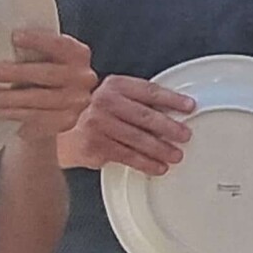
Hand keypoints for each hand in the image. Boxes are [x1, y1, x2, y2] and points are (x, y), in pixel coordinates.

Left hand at [0, 30, 98, 143]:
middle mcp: (84, 78)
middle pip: (48, 74)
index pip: (59, 45)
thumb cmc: (41, 73)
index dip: (38, 40)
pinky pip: (36, 118)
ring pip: (39, 100)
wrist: (53, 106)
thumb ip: (30, 51)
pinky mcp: (66, 122)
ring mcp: (77, 102)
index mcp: (78, 54)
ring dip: (7, 98)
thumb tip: (0, 43)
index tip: (14, 37)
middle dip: (17, 72)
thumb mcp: (41, 58)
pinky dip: (12, 114)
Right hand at [57, 75, 194, 175]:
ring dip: (160, 149)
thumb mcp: (115, 98)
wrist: (63, 132)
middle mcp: (105, 101)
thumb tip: (175, 112)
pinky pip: (127, 156)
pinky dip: (146, 163)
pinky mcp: (95, 144)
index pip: (149, 91)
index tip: (189, 106)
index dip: (172, 99)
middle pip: (145, 116)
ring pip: (138, 138)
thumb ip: (139, 101)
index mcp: (115, 85)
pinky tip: (158, 166)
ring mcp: (98, 123)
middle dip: (169, 127)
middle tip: (185, 135)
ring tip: (175, 155)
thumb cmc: (97, 114)